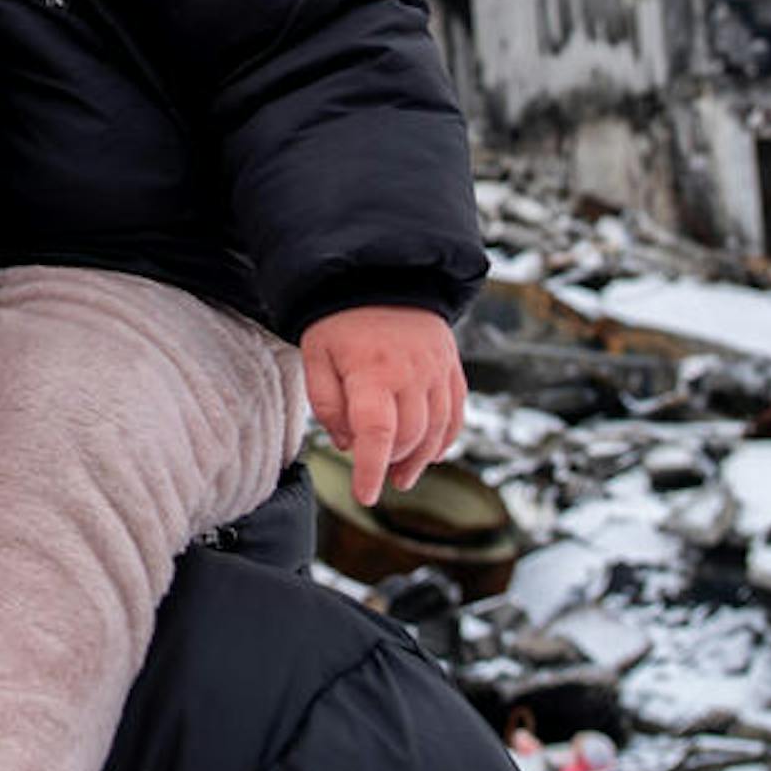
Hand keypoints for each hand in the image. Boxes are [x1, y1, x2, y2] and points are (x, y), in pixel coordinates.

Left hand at [299, 305, 466, 506]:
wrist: (380, 275)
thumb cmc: (340, 320)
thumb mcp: (315, 355)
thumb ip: (327, 402)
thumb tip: (346, 443)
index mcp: (372, 371)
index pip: (377, 433)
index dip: (371, 470)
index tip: (365, 495)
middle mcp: (411, 373)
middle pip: (409, 436)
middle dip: (392, 464)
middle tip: (376, 476)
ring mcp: (436, 371)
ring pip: (436, 431)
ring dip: (420, 460)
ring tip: (401, 476)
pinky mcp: (451, 368)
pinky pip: (455, 414)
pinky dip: (445, 439)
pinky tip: (430, 454)